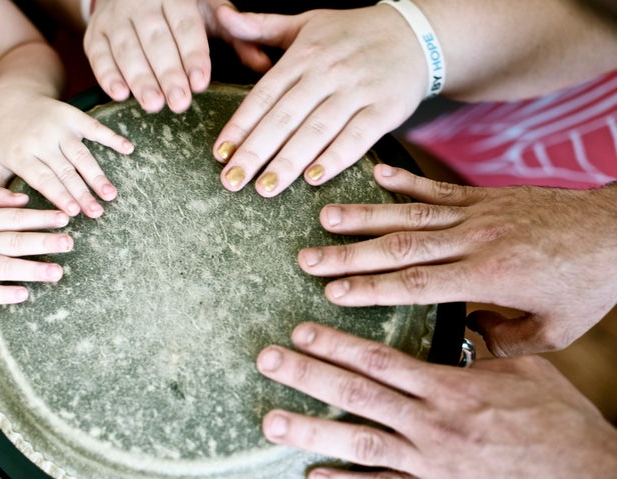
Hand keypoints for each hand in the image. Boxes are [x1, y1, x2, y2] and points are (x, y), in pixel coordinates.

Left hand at [0, 95, 133, 217]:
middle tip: (97, 212)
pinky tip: (129, 149)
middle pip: (65, 171)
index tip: (73, 212)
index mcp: (19, 153)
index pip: (42, 178)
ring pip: (81, 154)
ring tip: (111, 194)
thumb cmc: (3, 136)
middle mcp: (40, 139)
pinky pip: (95, 127)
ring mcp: (58, 126)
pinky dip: (113, 137)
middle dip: (82, 193)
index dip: (58, 194)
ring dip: (98, 175)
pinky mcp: (72, 115)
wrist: (11, 96)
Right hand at [0, 188, 72, 308]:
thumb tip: (25, 198)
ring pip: (3, 268)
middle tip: (70, 243)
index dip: (40, 218)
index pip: (14, 217)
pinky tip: (24, 294)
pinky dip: (3, 294)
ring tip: (57, 272)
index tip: (64, 218)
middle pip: (13, 241)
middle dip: (43, 242)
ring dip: (32, 270)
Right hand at [84, 0, 270, 112]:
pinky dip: (106, 74)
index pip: (186, 28)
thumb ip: (238, 38)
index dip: (193, 56)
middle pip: (156, 41)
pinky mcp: (95, 33)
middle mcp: (142, 3)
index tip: (201, 83)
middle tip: (179, 102)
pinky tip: (119, 94)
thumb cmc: (181, 11)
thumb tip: (263, 63)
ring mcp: (115, 17)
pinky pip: (97, 54)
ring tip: (153, 104)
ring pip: (127, 49)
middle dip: (168, 73)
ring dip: (139, 78)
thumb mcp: (211, 15)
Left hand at [212, 5, 425, 196]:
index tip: (220, 153)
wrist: (416, 34)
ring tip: (265, 188)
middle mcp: (327, 72)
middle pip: (285, 116)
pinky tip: (315, 178)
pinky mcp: (385, 108)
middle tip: (232, 180)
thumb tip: (224, 19)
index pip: (264, 95)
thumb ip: (263, 27)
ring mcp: (357, 91)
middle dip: (256, 151)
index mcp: (303, 55)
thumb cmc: (353, 34)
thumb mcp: (307, 23)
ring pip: (317, 130)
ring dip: (290, 161)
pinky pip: (358, 136)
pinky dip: (337, 157)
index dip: (240, 125)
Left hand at [257, 322, 616, 477]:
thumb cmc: (559, 423)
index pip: (380, 359)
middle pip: (357, 394)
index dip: (336, 344)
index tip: (301, 330)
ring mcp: (428, 464)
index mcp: (449, 388)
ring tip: (271, 421)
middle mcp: (430, 424)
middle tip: (267, 360)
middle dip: (307, 375)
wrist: (586, 476)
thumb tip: (464, 318)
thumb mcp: (527, 371)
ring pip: (359, 442)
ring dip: (312, 431)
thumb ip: (487, 344)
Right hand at [297, 164, 616, 355]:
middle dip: (348, 255)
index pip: (415, 283)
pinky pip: (436, 188)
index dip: (371, 288)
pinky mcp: (483, 196)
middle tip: (307, 258)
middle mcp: (474, 240)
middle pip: (399, 247)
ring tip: (324, 217)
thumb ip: (504, 342)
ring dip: (364, 216)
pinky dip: (404, 181)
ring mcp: (476, 213)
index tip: (333, 292)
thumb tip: (462, 336)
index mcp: (487, 275)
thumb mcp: (553, 330)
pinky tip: (375, 175)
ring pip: (409, 214)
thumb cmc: (587, 284)